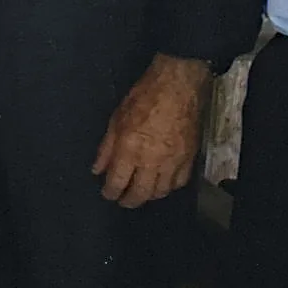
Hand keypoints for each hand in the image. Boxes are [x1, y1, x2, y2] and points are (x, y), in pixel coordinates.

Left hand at [91, 55, 209, 207]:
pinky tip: (162, 184)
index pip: (118, 182)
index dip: (110, 192)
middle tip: (123, 200)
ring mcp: (173, 161)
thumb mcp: (116, 120)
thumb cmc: (143, 97)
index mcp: (130, 150)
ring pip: (161, 191)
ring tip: (141, 192)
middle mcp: (152, 161)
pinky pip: (180, 182)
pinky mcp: (190, 158)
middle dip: (129, 201)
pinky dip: (169, 187)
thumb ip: (106, 149)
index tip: (107, 194)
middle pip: (141, 193)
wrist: (178, 86)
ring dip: (149, 196)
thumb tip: (97, 170)